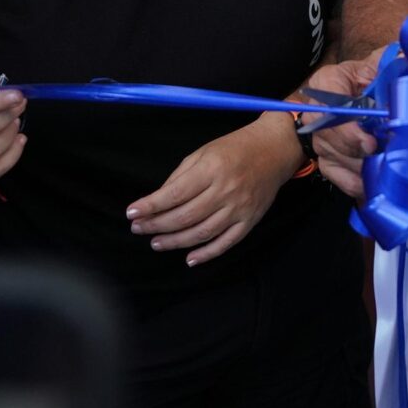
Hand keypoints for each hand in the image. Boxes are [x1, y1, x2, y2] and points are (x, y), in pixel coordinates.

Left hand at [127, 117, 302, 264]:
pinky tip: (189, 259)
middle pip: (185, 216)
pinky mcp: (250, 221)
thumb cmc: (235, 148)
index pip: (174, 194)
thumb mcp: (203, 152)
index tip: (132, 212)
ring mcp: (239, 208)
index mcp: (211, 169)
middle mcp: (226, 190)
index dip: (150, 206)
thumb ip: (180, 176)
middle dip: (156, 225)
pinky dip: (206, 254)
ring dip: (175, 242)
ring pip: (201, 233)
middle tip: (138, 228)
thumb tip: (157, 201)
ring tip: (156, 242)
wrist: (275, 150)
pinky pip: (226, 243)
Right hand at [300, 55, 383, 201]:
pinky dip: (357, 183)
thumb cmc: (371, 79)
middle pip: (332, 138)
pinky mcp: (326, 160)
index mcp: (326, 82)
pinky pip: (338, 177)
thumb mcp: (381, 62)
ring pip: (337, 159)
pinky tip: (376, 183)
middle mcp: (315, 112)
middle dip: (361, 151)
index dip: (349, 128)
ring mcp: (319, 139)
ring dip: (363, 167)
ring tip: (388, 169)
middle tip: (386, 157)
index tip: (371, 142)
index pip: (328, 106)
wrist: (358, 97)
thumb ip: (396, 57)